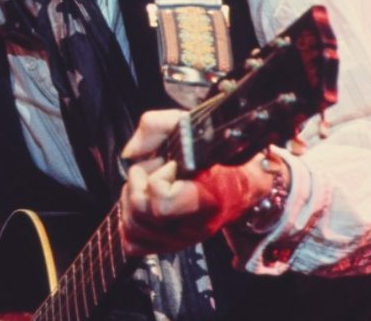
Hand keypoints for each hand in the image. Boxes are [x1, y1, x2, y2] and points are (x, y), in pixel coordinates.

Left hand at [118, 110, 280, 256]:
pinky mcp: (167, 246)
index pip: (163, 202)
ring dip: (132, 199)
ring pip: (132, 227)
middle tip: (157, 170)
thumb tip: (130, 152)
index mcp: (204, 201)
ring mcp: (180, 240)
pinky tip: (144, 202)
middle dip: (140, 182)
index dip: (159, 176)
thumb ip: (153, 126)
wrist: (241, 182)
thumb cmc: (215, 153)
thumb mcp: (188, 124)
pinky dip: (129, 222)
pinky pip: (131, 244)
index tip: (173, 164)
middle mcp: (192, 227)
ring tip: (150, 184)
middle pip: (141, 211)